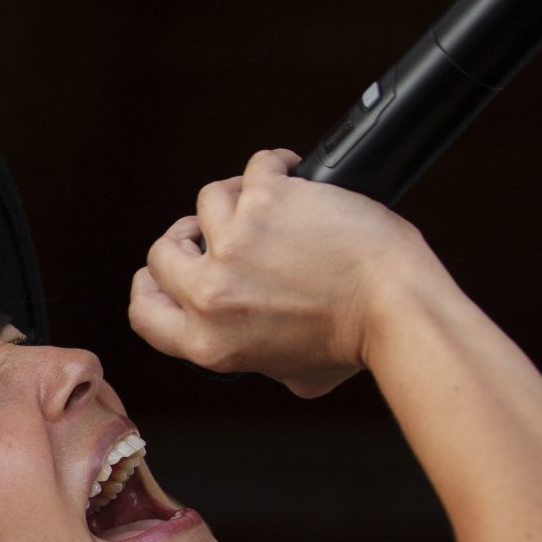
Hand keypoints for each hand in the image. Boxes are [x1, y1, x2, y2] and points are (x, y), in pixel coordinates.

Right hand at [128, 149, 443, 397]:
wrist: (396, 307)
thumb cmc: (358, 343)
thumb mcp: (293, 375)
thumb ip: (257, 359)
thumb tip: (254, 345)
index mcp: (208, 343)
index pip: (146, 311)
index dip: (152, 286)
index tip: (171, 270)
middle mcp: (211, 295)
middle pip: (165, 251)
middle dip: (190, 237)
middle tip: (223, 231)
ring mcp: (233, 244)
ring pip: (209, 202)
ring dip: (239, 197)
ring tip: (272, 201)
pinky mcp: (265, 202)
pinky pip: (256, 168)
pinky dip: (276, 165)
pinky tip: (294, 173)